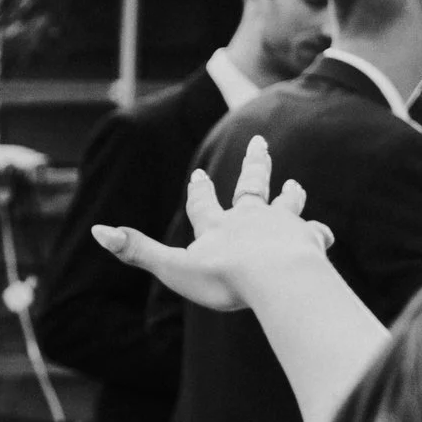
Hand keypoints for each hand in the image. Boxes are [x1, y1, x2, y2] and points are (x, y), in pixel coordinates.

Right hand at [91, 135, 333, 312]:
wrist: (275, 277)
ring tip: (295, 184)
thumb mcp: (172, 267)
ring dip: (290, 194)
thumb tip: (97, 231)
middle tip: (260, 144)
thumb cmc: (224, 277)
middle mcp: (250, 219)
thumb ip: (136, 250)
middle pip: (251, 187)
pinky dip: (318, 234)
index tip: (199, 175)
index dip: (199, 191)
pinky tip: (324, 235)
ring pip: (287, 204)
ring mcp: (281, 226)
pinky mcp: (308, 241)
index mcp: (217, 227)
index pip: (203, 204)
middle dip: (253, 166)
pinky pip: (315, 235)